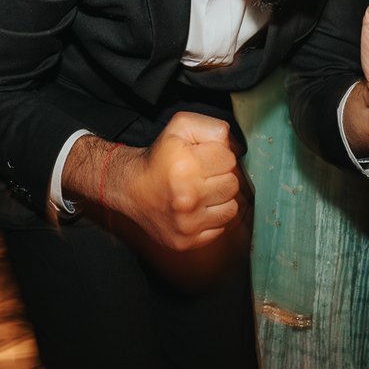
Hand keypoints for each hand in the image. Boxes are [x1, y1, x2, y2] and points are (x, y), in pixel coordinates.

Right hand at [106, 112, 240, 251]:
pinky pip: (220, 228)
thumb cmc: (160, 158)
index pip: (229, 159)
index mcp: (185, 167)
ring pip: (231, 208)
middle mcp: (186, 198)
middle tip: (202, 175)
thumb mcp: (180, 127)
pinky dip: (212, 218)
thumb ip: (212, 128)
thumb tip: (236, 147)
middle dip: (220, 176)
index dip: (218, 155)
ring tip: (201, 192)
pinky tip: (197, 209)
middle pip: (232, 184)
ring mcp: (187, 223)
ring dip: (220, 199)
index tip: (203, 158)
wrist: (131, 189)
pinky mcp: (187, 241)